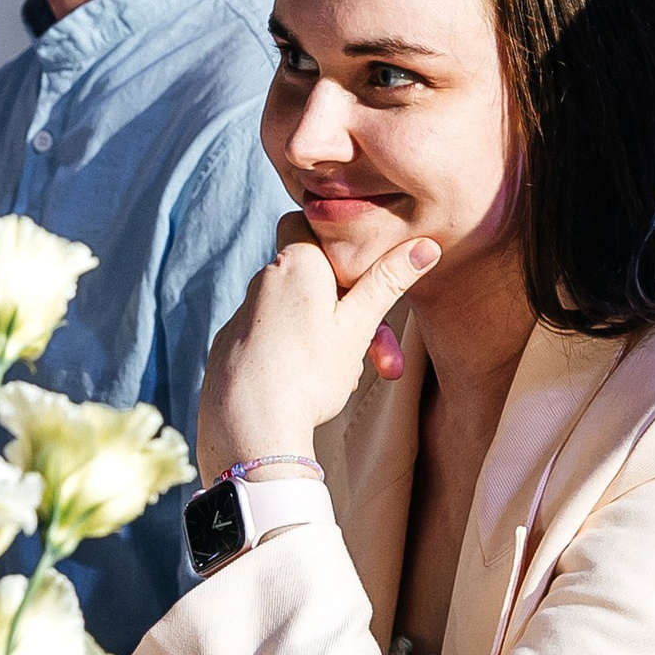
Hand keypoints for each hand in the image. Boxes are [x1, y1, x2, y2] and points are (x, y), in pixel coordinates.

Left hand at [196, 214, 438, 475]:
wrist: (252, 430)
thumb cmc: (311, 373)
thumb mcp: (359, 326)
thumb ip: (388, 282)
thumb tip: (426, 245)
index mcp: (296, 263)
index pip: (307, 224)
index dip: (335, 245)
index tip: (357, 275)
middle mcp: (262, 279)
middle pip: (311, 278)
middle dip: (344, 309)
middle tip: (372, 352)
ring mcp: (242, 314)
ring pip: (292, 311)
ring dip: (321, 335)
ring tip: (339, 376)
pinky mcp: (228, 346)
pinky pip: (267, 337)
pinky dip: (288, 352)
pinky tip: (301, 386)